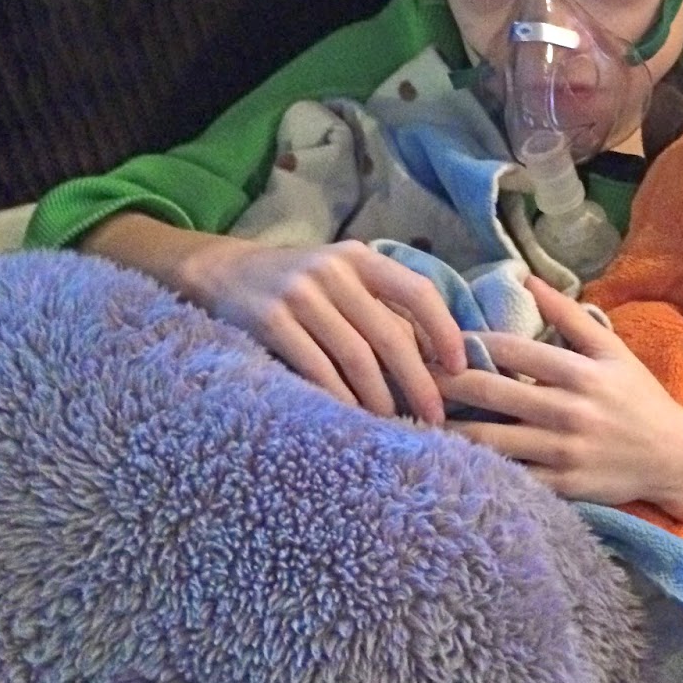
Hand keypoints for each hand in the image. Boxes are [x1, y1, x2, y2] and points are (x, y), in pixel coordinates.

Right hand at [177, 232, 466, 421]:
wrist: (223, 272)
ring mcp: (300, 295)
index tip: (458, 367)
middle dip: (417, 381)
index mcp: (360, 258)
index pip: (417, 291)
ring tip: (392, 423)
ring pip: (355, 356)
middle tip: (435, 417)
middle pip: (388, 335)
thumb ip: (380, 305)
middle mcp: (333, 271)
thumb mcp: (341, 277)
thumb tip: (435, 355)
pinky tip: (350, 418)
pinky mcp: (270, 320)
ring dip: (378, 397)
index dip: (443, 330)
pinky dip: (338, 397)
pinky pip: (315, 367)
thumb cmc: (298, 285)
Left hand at [436, 276, 682, 551]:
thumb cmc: (638, 397)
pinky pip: (511, 476)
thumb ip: (568, 314)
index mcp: (578, 371)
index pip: (509, 350)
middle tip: (408, 376)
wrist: (676, 457)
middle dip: (444, 384)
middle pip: (491, 393)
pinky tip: (448, 461)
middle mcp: (568, 410)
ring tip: (415, 418)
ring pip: (492, 440)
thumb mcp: (611, 349)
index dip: (466, 343)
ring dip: (449, 429)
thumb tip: (526, 277)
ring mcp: (564, 452)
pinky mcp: (563, 487)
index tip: (433, 340)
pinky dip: (478, 469)